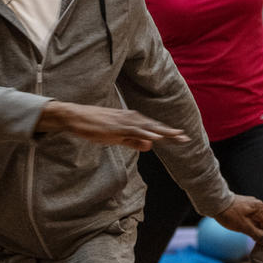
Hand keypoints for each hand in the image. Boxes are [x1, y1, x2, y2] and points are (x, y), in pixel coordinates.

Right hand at [36, 101, 189, 149]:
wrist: (76, 117)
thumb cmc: (94, 126)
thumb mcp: (116, 137)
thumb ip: (133, 142)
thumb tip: (150, 146)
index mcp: (131, 121)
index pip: (154, 128)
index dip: (168, 133)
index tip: (182, 138)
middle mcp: (131, 118)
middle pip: (154, 127)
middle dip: (170, 133)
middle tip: (186, 138)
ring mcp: (123, 121)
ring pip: (147, 128)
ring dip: (162, 132)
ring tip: (177, 137)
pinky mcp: (116, 126)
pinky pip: (133, 130)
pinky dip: (145, 134)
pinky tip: (155, 138)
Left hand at [215, 194, 262, 244]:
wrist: (214, 203)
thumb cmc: (229, 213)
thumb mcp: (244, 227)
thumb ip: (257, 234)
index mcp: (260, 208)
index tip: (262, 242)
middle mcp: (256, 204)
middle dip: (260, 231)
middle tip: (255, 240)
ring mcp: (249, 204)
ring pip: (256, 219)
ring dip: (254, 228)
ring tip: (249, 236)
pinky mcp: (242, 205)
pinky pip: (249, 216)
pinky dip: (248, 223)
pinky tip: (243, 229)